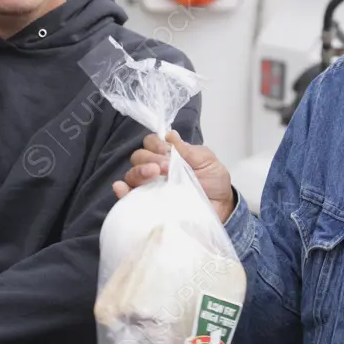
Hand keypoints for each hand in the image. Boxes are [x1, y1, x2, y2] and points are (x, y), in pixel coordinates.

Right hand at [113, 130, 235, 222]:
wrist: (222, 209)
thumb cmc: (214, 182)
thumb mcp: (206, 161)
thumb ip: (188, 150)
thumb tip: (170, 135)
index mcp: (168, 155)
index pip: (150, 143)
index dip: (154, 144)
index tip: (166, 150)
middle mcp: (155, 170)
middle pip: (138, 157)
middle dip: (149, 159)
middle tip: (165, 168)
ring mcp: (150, 188)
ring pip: (131, 175)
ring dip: (139, 172)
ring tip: (154, 175)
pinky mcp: (148, 206)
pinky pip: (128, 199)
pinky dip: (122, 192)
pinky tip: (122, 189)